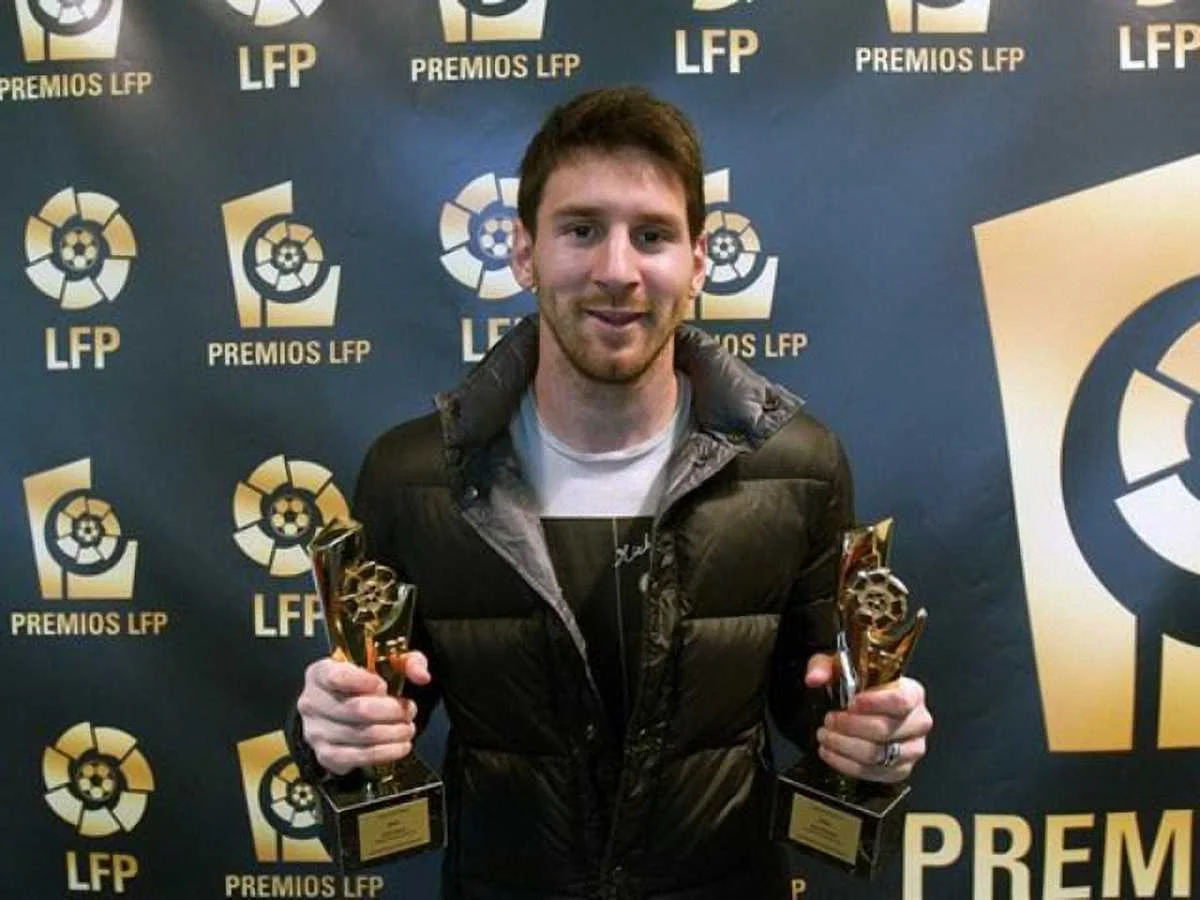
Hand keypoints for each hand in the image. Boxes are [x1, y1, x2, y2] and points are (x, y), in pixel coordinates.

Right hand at [296, 652, 430, 775]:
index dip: (364, 681)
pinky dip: (386, 753)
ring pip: (361, 735)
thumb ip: (407, 661)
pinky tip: (401, 746)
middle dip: (391, 711)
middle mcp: (311, 702)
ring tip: (408, 728)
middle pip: (356, 709)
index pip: (337, 676)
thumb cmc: (365, 682)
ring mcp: (316, 731)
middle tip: (408, 710)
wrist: (342, 709)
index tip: (384, 686)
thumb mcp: (386, 662)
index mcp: (320, 672)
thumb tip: (422, 676)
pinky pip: (358, 757)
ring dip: (393, 733)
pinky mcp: (325, 755)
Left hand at [804, 653, 930, 782]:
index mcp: (912, 693)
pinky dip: (845, 764)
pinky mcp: (900, 770)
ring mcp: (912, 749)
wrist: (865, 709)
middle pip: (884, 730)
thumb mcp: (839, 667)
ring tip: (825, 735)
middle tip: (829, 720)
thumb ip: (824, 667)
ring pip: (876, 754)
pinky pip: (872, 773)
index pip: (900, 701)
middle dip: (849, 726)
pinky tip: (829, 752)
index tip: (851, 703)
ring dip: (844, 746)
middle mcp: (918, 722)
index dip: (874, 703)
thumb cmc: (858, 687)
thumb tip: (814, 678)